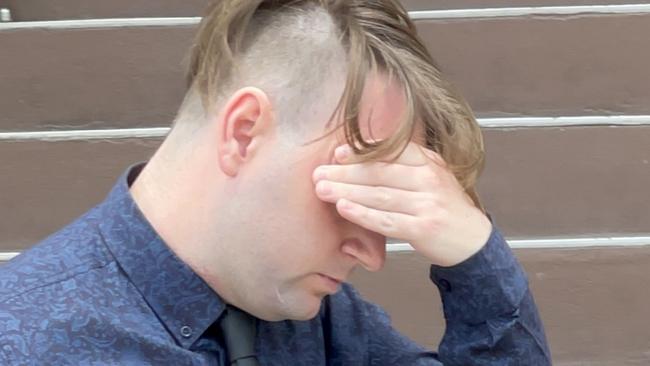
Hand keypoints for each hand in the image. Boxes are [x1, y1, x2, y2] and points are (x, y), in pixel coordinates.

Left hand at [312, 142, 492, 266]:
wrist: (472, 239)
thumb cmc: (443, 206)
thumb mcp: (431, 175)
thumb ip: (404, 163)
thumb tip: (362, 152)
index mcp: (428, 162)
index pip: (392, 151)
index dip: (362, 151)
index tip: (338, 153)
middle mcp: (429, 179)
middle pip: (380, 173)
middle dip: (345, 172)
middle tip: (319, 173)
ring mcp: (427, 204)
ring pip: (380, 195)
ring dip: (347, 191)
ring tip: (323, 189)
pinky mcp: (423, 229)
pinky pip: (387, 220)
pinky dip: (363, 214)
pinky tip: (343, 208)